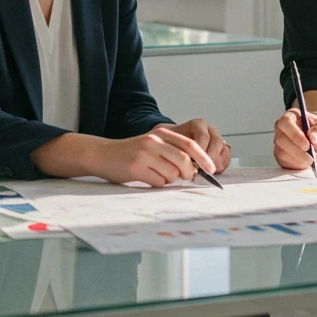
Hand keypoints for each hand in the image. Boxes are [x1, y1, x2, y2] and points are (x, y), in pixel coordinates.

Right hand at [92, 127, 215, 186]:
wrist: (104, 154)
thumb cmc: (132, 153)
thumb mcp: (154, 145)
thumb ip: (172, 151)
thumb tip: (195, 168)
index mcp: (161, 133)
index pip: (190, 144)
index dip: (203, 157)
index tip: (212, 169)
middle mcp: (154, 141)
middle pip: (183, 161)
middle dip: (188, 172)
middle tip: (184, 177)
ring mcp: (145, 154)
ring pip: (172, 174)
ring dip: (168, 179)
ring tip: (155, 173)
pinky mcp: (136, 168)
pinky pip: (158, 182)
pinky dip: (156, 183)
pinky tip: (146, 177)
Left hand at [157, 119, 231, 174]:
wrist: (174, 142)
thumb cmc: (173, 143)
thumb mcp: (172, 143)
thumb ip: (180, 151)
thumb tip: (190, 166)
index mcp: (198, 124)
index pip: (203, 137)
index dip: (200, 152)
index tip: (194, 164)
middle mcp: (210, 130)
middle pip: (216, 143)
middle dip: (209, 159)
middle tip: (201, 170)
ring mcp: (218, 138)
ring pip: (224, 150)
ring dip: (215, 163)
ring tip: (206, 172)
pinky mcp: (223, 148)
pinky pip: (226, 156)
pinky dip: (221, 165)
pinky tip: (212, 170)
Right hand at [273, 109, 316, 169]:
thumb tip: (312, 136)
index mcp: (291, 116)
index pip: (286, 122)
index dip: (295, 134)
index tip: (307, 144)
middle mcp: (282, 128)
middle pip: (281, 139)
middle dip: (296, 150)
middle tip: (311, 156)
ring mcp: (279, 141)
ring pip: (281, 151)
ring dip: (297, 158)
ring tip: (310, 160)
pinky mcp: (280, 154)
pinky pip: (283, 161)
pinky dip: (295, 164)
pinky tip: (304, 162)